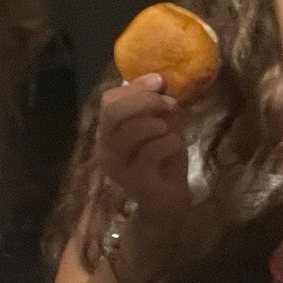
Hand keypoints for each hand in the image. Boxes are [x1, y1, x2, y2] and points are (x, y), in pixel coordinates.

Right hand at [95, 75, 189, 212]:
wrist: (168, 204)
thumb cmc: (164, 162)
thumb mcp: (163, 127)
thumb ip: (158, 107)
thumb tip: (160, 79)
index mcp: (110, 132)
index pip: (109, 100)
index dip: (135, 86)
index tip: (160, 80)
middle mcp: (107, 148)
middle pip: (112, 112)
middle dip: (143, 100)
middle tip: (168, 101)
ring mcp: (119, 166)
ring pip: (128, 133)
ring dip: (156, 123)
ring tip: (170, 129)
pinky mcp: (135, 181)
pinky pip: (149, 153)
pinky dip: (168, 143)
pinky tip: (176, 146)